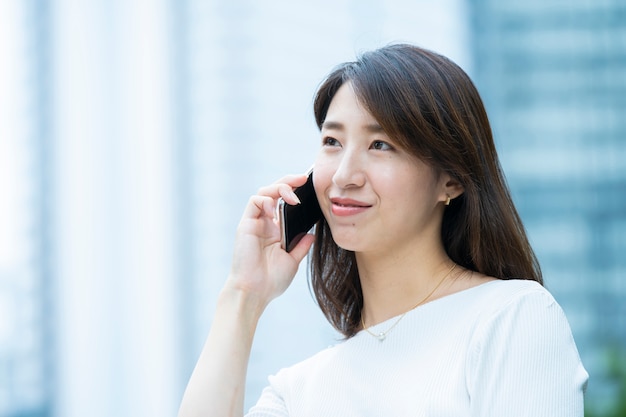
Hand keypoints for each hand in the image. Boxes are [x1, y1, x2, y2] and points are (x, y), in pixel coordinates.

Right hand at [226, 174, 315, 310]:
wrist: (254, 293)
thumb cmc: (271, 281)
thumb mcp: (293, 262)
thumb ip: (301, 246)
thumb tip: (312, 234)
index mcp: (275, 230)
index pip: (285, 202)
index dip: (296, 191)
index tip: (312, 187)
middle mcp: (264, 223)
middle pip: (275, 192)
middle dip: (289, 181)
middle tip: (304, 178)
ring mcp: (255, 222)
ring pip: (264, 192)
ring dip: (280, 187)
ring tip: (294, 194)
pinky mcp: (246, 224)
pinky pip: (254, 201)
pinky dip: (266, 199)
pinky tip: (276, 206)